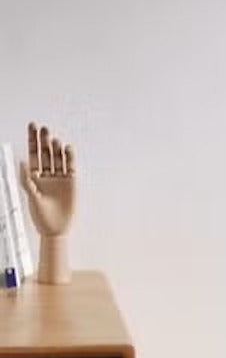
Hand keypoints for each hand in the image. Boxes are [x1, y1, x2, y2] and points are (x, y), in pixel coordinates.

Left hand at [19, 121, 75, 237]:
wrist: (55, 230)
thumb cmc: (40, 217)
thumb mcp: (31, 196)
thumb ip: (26, 179)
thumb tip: (22, 162)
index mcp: (34, 176)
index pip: (33, 154)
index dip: (32, 140)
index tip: (32, 127)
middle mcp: (46, 175)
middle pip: (45, 153)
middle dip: (44, 140)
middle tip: (43, 128)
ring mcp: (59, 178)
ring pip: (57, 158)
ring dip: (56, 148)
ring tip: (54, 140)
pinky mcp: (71, 183)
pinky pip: (69, 167)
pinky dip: (69, 157)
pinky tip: (67, 148)